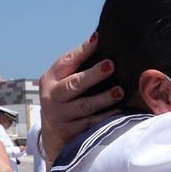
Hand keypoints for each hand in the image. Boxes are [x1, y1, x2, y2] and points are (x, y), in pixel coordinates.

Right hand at [39, 34, 124, 160]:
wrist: (52, 132)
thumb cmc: (64, 98)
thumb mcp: (63, 80)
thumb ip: (78, 64)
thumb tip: (100, 39)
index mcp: (51, 78)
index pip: (67, 61)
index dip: (82, 50)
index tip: (98, 39)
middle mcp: (53, 96)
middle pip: (74, 85)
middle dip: (92, 75)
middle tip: (110, 65)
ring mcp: (61, 115)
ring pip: (84, 106)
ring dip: (103, 98)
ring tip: (119, 91)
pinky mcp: (70, 131)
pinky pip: (91, 123)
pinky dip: (105, 117)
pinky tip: (118, 111)